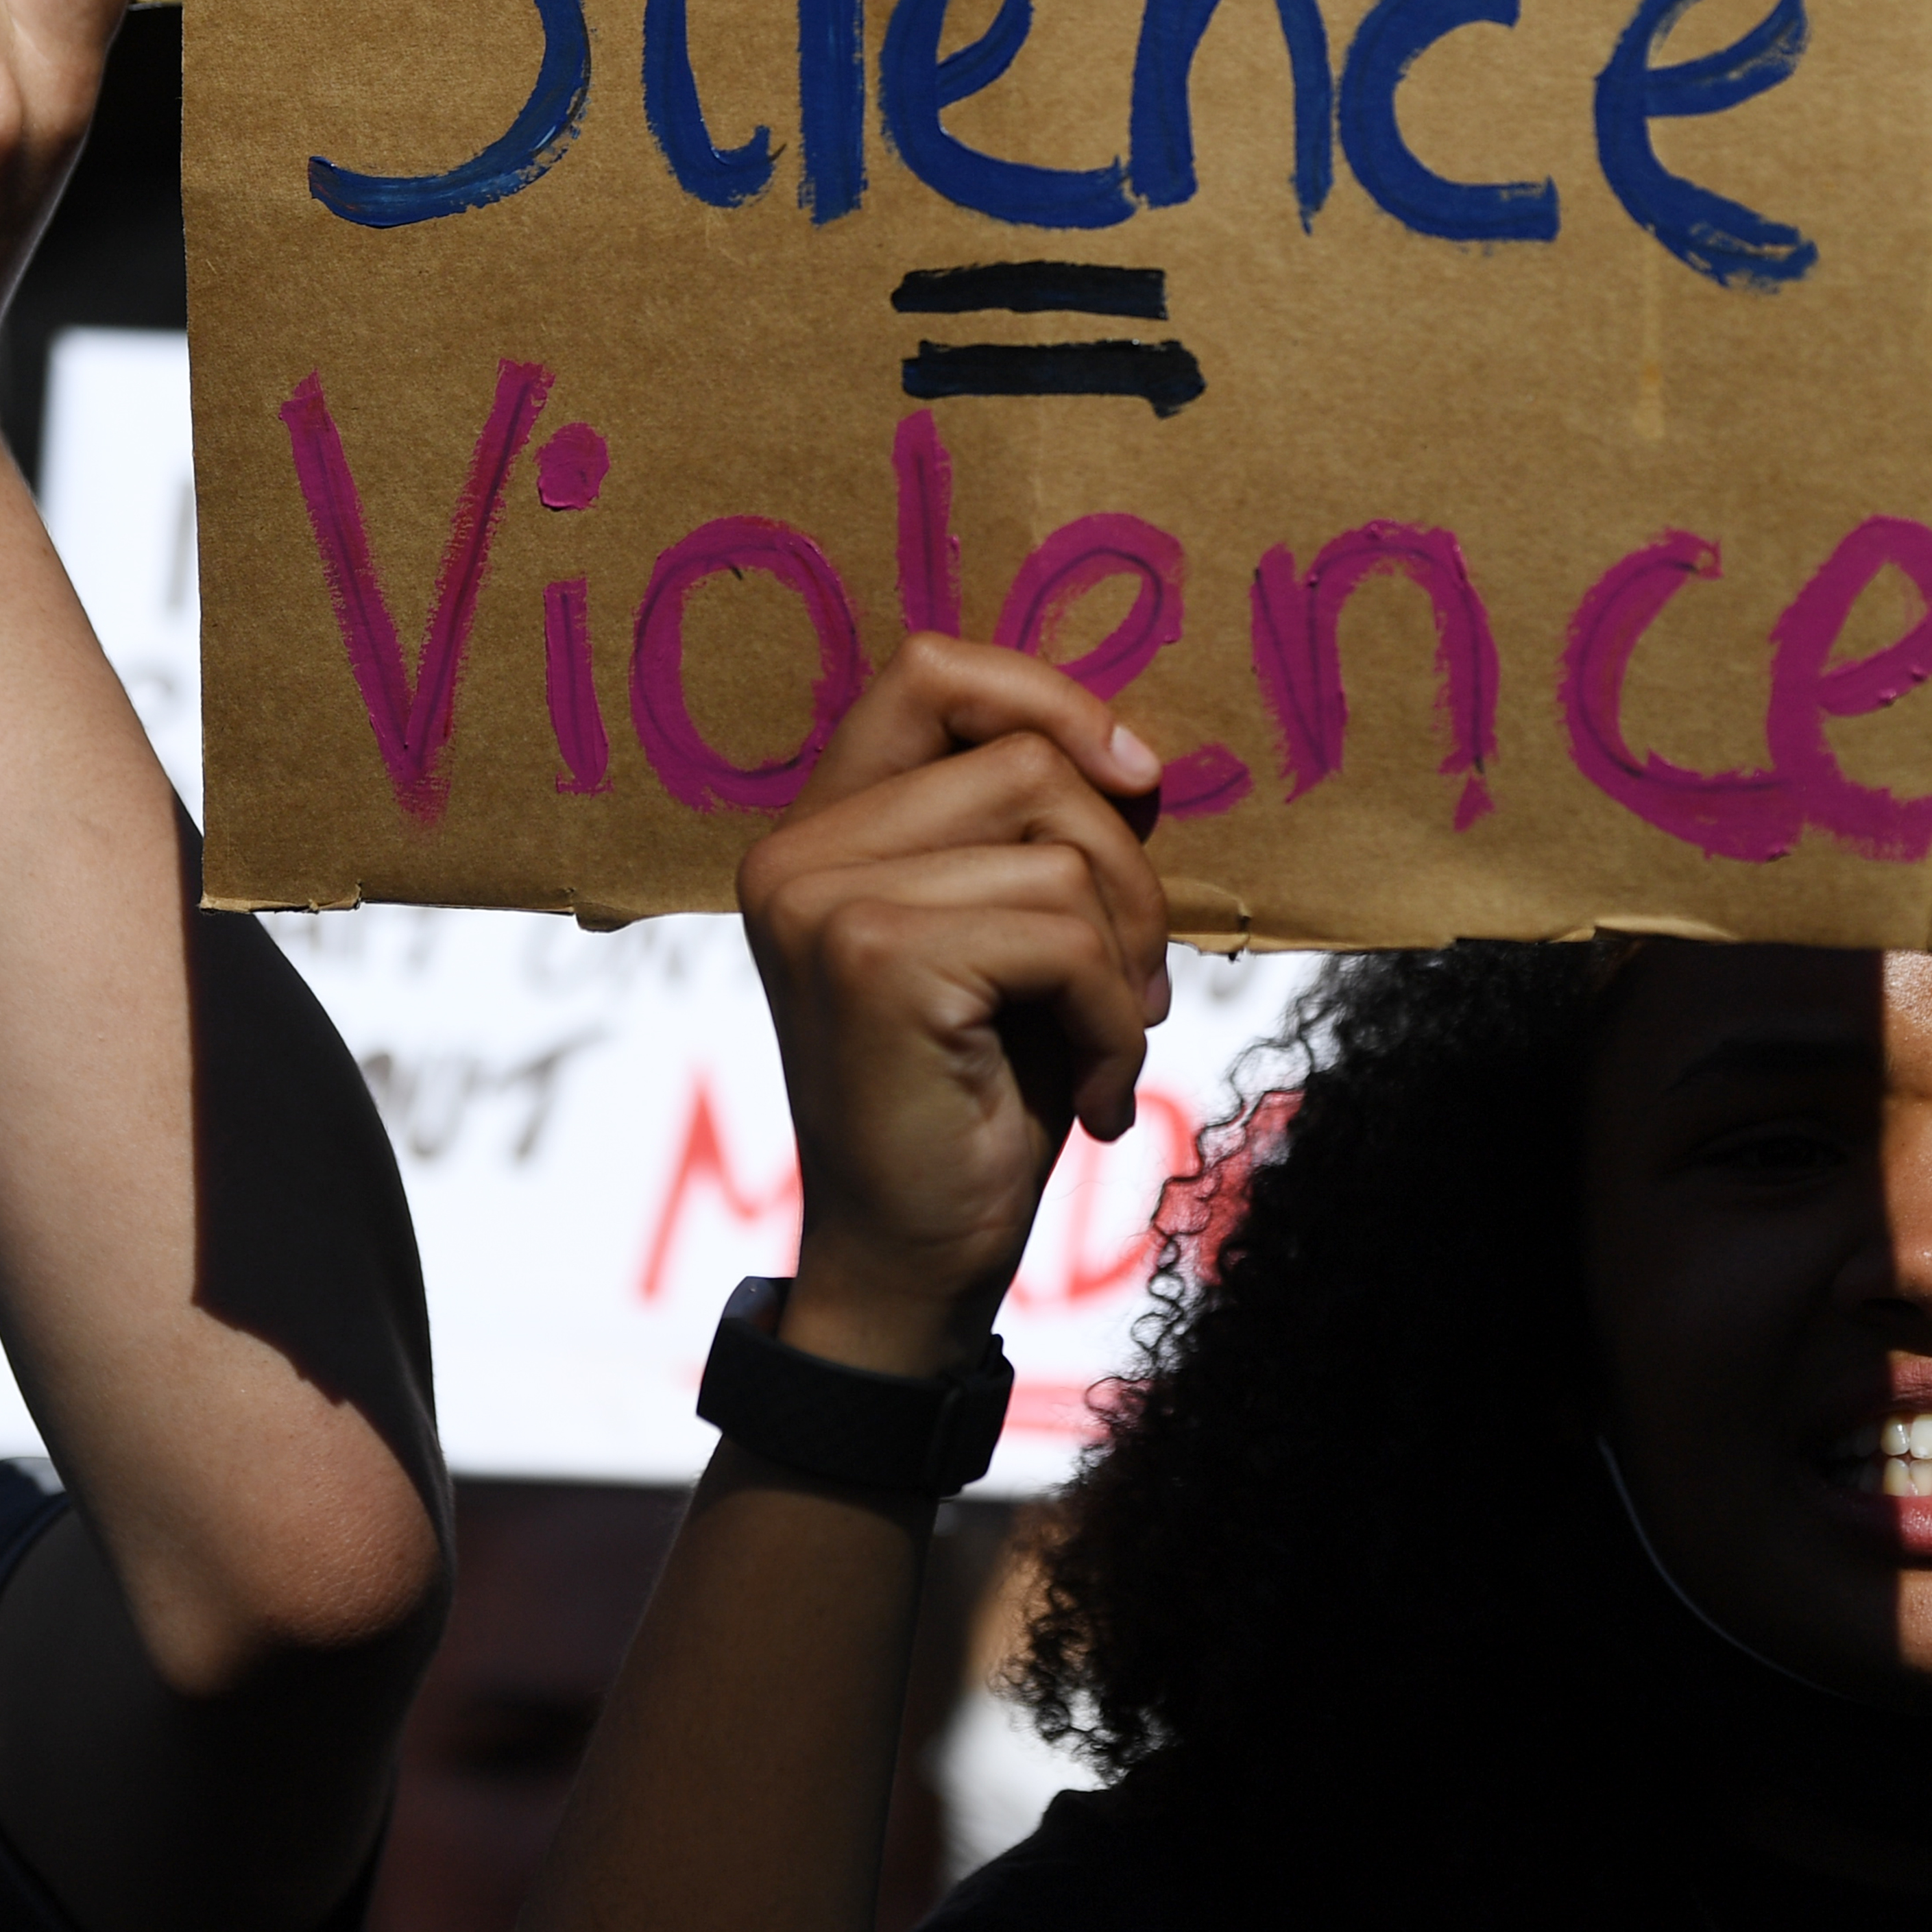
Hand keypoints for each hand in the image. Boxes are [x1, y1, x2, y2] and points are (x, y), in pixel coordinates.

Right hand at [740, 637, 1172, 1382]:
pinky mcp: (875, 961)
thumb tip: (1134, 751)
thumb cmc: (977, 1095)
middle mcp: (798, 851)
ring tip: (1104, 1039)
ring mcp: (824, 901)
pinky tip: (1089, 1095)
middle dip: (1123, 867)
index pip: (930, 670)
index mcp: (822, 828)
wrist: (913, 1262)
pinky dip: (1112, 1020)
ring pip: (1059, 848)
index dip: (1045, 697)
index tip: (1131, 777)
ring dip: (1124, 956)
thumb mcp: (1005, 933)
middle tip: (1128, 982)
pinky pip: (1064, 935)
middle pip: (1024, 758)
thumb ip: (1027, 829)